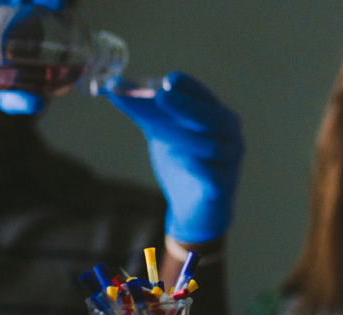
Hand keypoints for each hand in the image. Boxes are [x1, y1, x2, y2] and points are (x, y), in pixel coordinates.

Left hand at [108, 72, 242, 243]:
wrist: (193, 208)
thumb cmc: (182, 161)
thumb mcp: (160, 131)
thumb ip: (142, 109)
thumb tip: (111, 85)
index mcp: (218, 117)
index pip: (206, 97)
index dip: (190, 87)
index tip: (170, 79)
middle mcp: (231, 138)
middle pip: (216, 118)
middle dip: (187, 105)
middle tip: (162, 95)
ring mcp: (229, 164)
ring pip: (212, 146)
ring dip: (183, 135)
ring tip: (157, 130)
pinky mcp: (221, 189)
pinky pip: (212, 175)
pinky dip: (194, 165)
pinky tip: (175, 157)